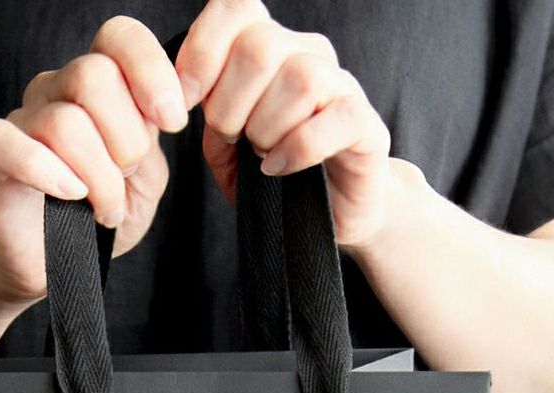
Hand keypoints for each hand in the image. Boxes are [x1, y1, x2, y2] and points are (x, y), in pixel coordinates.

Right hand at [0, 15, 188, 309]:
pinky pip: (17, 146)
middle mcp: (56, 92)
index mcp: (97, 89)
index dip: (151, 70)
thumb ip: (153, 140)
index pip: (119, 39)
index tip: (172, 121)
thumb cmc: (96, 219)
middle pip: (94, 76)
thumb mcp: (144, 181)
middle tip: (125, 179)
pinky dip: (50, 174)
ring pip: (66, 123)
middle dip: (125, 139)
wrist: (53, 267)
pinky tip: (70, 196)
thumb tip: (166, 108)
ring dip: (99, 178)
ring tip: (104, 209)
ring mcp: (22, 121)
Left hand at [175, 0, 400, 254]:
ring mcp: (342, 87)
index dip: (203, 49)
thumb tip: (188, 91)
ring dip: (265, 127)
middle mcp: (309, 55)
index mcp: (271, 48)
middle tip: (231, 138)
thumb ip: (208, 113)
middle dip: (229, 103)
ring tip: (261, 154)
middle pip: (259, 47)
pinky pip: (332, 119)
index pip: (236, 8)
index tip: (186, 100)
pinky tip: (279, 168)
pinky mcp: (366, 126)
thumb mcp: (226, 147)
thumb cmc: (276, 173)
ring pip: (298, 79)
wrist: (331, 212)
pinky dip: (296, 149)